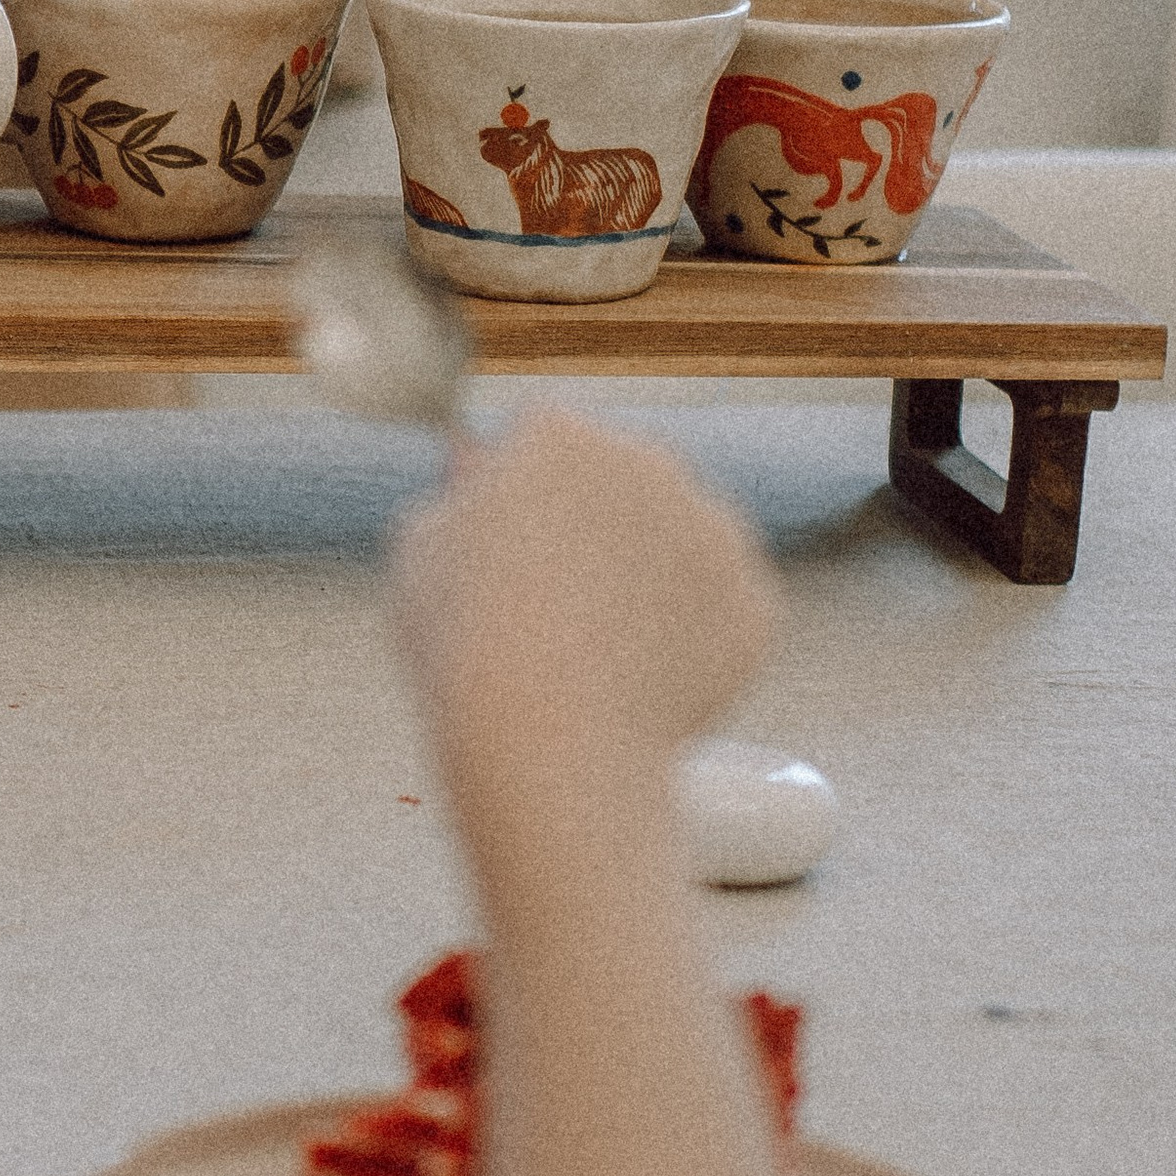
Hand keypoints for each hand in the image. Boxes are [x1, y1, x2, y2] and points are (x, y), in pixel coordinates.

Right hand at [391, 411, 778, 809]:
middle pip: (620, 484)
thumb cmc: (467, 648)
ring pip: (677, 544)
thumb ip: (455, 503)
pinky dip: (690, 639)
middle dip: (594, 530)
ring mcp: (713, 529)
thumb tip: (475, 482)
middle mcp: (650, 461)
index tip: (504, 555)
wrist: (551, 739)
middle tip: (552, 609)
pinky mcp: (755, 599)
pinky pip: (719, 610)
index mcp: (560, 436)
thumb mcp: (420, 557)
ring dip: (648, 580)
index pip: (542, 445)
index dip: (519, 502)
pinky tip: (641, 679)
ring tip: (596, 653)